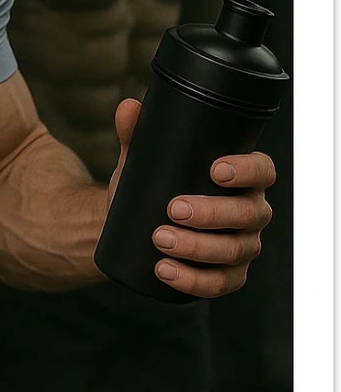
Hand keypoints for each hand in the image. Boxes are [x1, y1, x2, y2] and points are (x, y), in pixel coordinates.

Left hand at [109, 99, 275, 298]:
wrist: (137, 228)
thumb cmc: (154, 187)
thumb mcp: (145, 161)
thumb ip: (136, 133)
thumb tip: (128, 107)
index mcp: (244, 178)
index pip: (262, 170)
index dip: (246, 170)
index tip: (214, 169)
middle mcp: (252, 212)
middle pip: (247, 213)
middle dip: (211, 213)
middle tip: (172, 209)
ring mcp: (243, 246)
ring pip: (233, 250)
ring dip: (197, 247)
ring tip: (159, 239)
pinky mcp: (228, 276)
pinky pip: (220, 284)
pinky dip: (192, 280)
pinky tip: (165, 270)